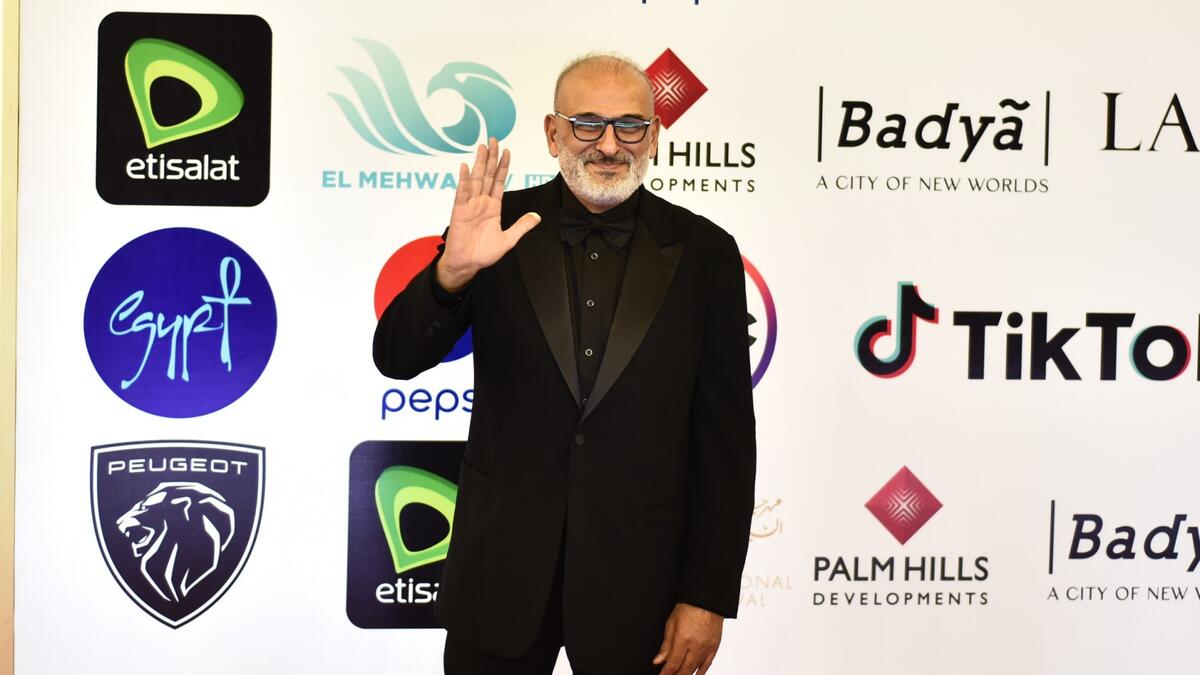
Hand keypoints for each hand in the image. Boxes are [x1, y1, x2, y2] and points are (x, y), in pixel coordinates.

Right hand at [436, 138, 540, 291]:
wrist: (467, 264)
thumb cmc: (483, 253)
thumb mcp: (509, 240)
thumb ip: (522, 226)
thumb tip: (536, 216)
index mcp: (493, 206)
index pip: (499, 181)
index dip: (503, 166)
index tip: (507, 152)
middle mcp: (481, 202)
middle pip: (488, 175)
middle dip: (492, 157)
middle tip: (494, 140)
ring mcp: (469, 205)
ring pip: (476, 179)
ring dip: (479, 163)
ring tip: (483, 147)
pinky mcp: (459, 211)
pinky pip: (462, 193)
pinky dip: (464, 180)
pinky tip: (466, 168)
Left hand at [653, 602, 722, 674]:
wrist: (706, 600)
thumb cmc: (689, 607)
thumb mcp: (671, 623)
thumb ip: (666, 645)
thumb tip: (659, 660)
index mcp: (683, 639)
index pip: (673, 664)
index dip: (666, 673)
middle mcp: (696, 646)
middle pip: (684, 669)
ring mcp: (706, 647)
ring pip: (695, 669)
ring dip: (686, 674)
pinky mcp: (714, 646)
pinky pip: (708, 664)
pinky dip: (701, 672)